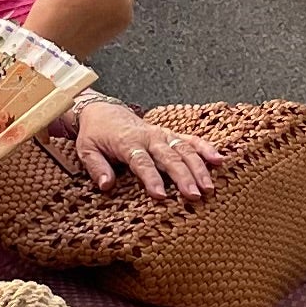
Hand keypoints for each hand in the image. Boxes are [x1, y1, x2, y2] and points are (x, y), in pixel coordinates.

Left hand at [69, 97, 217, 197]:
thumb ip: (96, 167)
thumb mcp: (86, 150)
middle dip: (183, 176)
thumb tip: (106, 185)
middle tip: (194, 195)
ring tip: (209, 187)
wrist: (103, 111)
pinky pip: (190, 140)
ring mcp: (162, 135)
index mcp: (127, 142)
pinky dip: (206, 149)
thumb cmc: (95, 134)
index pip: (141, 162)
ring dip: (198, 168)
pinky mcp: (170, 134)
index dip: (151, 178)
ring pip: (184, 150)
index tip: (160, 195)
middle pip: (169, 157)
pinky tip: (220, 160)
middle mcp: (149, 137)